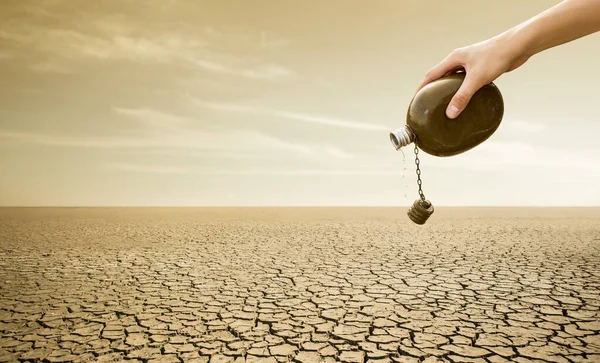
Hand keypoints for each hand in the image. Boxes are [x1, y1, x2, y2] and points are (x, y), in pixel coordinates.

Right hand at [415, 34, 529, 118]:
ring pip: (455, 79)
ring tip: (447, 105)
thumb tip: (450, 114)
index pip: (431, 75)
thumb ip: (462, 97)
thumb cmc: (496, 57)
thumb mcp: (476, 79)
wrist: (518, 46)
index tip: (416, 100)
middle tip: (430, 104)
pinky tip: (468, 100)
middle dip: (435, 90)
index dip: (422, 88)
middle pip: (442, 76)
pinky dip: (465, 90)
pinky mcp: (481, 67)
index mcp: (453, 59)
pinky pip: (468, 81)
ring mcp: (471, 63)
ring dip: (450, 90)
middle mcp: (460, 60)